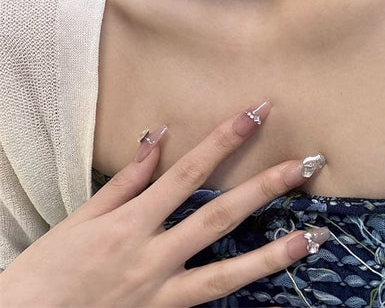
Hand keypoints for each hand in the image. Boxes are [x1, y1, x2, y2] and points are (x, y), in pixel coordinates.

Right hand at [0, 100, 328, 306]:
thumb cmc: (49, 268)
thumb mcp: (82, 217)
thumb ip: (126, 179)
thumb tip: (156, 136)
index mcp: (131, 222)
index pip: (188, 171)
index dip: (223, 141)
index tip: (254, 114)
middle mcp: (154, 253)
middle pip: (219, 213)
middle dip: (264, 185)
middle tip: (305, 163)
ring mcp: (163, 289)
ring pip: (228, 269)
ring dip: (275, 251)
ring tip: (315, 234)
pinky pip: (212, 298)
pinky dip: (245, 282)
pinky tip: (276, 270)